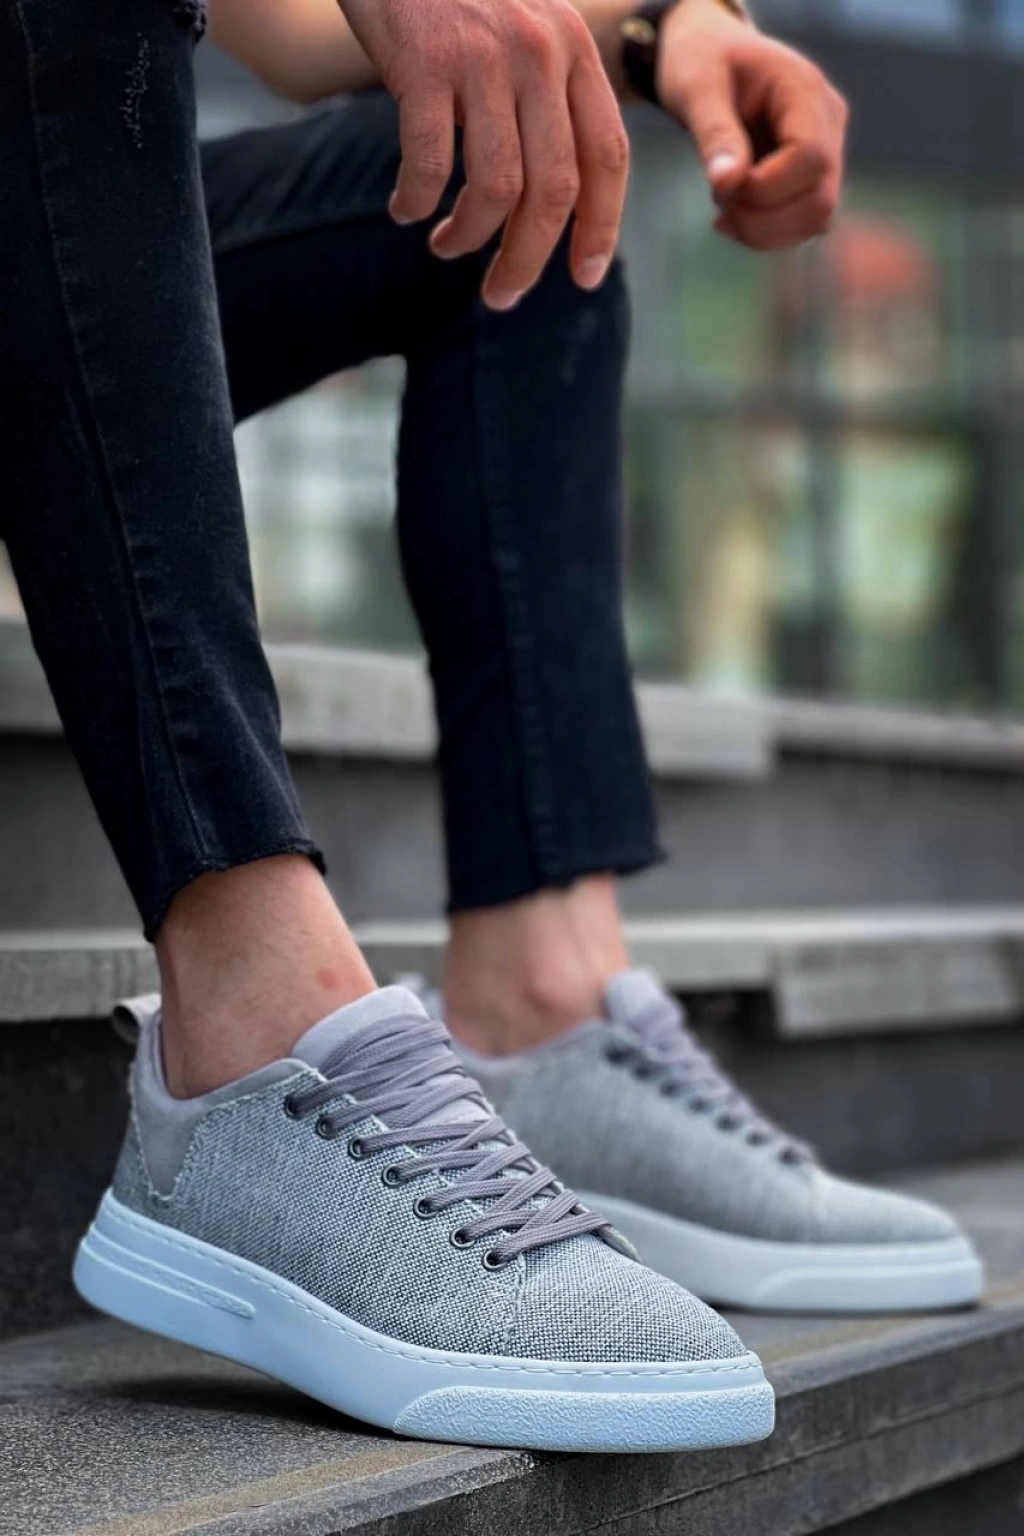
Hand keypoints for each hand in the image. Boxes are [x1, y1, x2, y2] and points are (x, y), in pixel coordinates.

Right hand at [337, 0, 629, 308]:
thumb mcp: (524, 28)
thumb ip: (546, 95)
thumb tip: (553, 200)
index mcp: (574, 51)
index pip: (607, 158)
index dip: (601, 228)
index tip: (583, 277)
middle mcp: (538, 54)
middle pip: (554, 190)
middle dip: (528, 259)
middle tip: (501, 296)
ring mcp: (482, 56)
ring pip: (495, 188)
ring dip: (470, 239)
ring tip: (446, 247)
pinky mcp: (423, 62)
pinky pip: (427, 162)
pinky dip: (416, 201)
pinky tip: (404, 211)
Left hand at [657, 2, 846, 249]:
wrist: (711, 57)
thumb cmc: (702, 63)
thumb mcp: (697, 88)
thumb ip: (715, 134)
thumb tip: (728, 184)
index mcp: (805, 89)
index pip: (810, 158)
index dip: (765, 188)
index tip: (721, 185)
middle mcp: (829, 120)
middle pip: (819, 199)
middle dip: (762, 218)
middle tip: (718, 200)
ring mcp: (828, 149)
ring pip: (816, 219)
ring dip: (763, 231)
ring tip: (723, 206)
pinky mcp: (814, 175)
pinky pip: (803, 222)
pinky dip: (766, 233)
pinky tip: (732, 217)